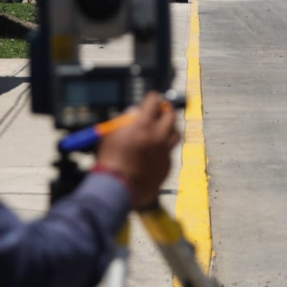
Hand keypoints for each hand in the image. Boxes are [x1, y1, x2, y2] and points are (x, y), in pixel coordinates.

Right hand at [96, 93, 179, 208]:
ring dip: (171, 128)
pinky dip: (164, 148)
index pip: (154, 103)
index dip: (153, 98)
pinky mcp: (167, 166)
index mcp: (143, 126)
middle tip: (164, 109)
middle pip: (171, 116)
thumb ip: (124, 121)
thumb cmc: (110, 161)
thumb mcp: (110, 134)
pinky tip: (156, 150)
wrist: (117, 188)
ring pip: (176, 134)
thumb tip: (135, 113)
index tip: (153, 98)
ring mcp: (164, 152)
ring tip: (165, 128)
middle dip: (167, 109)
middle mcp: (157, 137)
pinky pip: (169, 152)